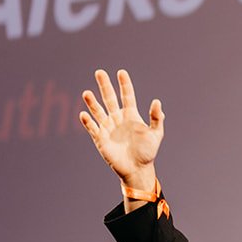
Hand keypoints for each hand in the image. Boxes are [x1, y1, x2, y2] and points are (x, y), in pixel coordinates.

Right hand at [79, 69, 163, 189]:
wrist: (138, 169)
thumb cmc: (148, 152)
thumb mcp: (156, 134)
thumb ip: (156, 118)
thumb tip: (157, 101)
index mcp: (131, 115)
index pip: (127, 96)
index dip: (124, 84)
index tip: (121, 72)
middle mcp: (118, 119)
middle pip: (110, 99)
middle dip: (105, 86)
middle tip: (99, 72)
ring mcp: (108, 128)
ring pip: (98, 111)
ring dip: (92, 102)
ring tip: (87, 93)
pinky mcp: (100, 139)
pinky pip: (93, 128)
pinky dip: (88, 122)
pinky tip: (84, 114)